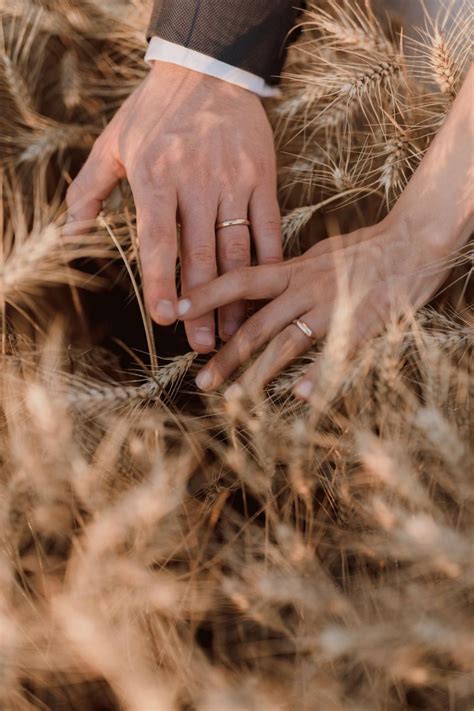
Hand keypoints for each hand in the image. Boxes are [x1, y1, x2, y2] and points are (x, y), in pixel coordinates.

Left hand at [65, 62, 281, 352]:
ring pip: (236, 249)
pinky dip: (268, 262)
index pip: (158, 240)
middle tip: (202, 344)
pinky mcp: (262, 177)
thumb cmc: (154, 110)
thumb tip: (71, 233)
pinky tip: (264, 291)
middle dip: (202, 305)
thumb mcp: (113, 142)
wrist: (209, 69)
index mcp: (156, 177)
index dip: (162, 281)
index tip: (164, 318)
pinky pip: (268, 227)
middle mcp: (197, 183)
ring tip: (235, 332)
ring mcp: (234, 181)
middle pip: (200, 255)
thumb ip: (89, 189)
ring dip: (237, 295)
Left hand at [173, 216, 456, 397]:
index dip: (209, 293)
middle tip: (203, 381)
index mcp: (293, 270)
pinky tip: (300, 396)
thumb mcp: (317, 254)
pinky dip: (318, 375)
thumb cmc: (364, 249)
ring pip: (286, 344)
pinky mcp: (360, 324)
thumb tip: (256, 286)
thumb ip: (287, 273)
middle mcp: (305, 289)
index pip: (241, 279)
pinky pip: (334, 355)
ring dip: (258, 374)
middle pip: (256, 325)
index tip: (181, 310)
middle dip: (226, 356)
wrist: (412, 244)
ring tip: (236, 400)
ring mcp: (332, 308)